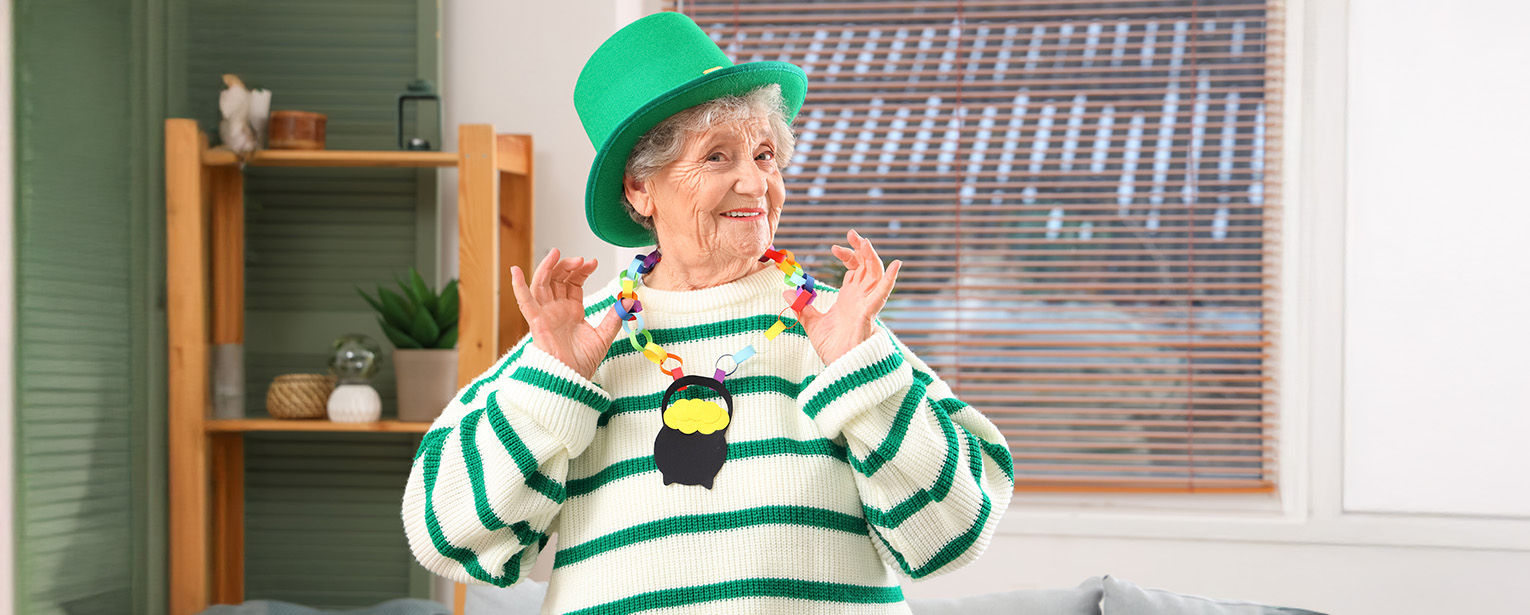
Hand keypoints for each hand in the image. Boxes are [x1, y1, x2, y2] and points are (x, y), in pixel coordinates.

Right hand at [510, 248, 622, 379]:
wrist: (572, 380)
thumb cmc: (583, 362)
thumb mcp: (604, 335)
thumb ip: (614, 317)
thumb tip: (629, 300)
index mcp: (571, 310)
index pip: (572, 283)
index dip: (581, 271)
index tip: (593, 263)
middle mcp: (556, 309)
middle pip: (557, 279)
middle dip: (568, 266)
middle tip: (581, 261)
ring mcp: (545, 314)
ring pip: (542, 284)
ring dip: (547, 267)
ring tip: (557, 254)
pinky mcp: (536, 322)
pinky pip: (525, 302)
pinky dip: (518, 286)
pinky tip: (515, 270)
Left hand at [789, 229, 901, 365]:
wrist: (839, 366)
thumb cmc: (832, 348)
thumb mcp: (811, 323)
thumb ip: (802, 306)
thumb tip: (787, 291)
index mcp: (850, 297)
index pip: (854, 268)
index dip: (847, 255)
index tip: (834, 247)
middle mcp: (861, 297)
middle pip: (867, 265)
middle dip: (861, 248)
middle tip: (852, 233)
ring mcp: (867, 304)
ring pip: (875, 274)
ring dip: (872, 256)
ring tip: (864, 241)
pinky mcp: (870, 313)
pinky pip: (883, 293)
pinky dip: (890, 279)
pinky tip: (896, 265)